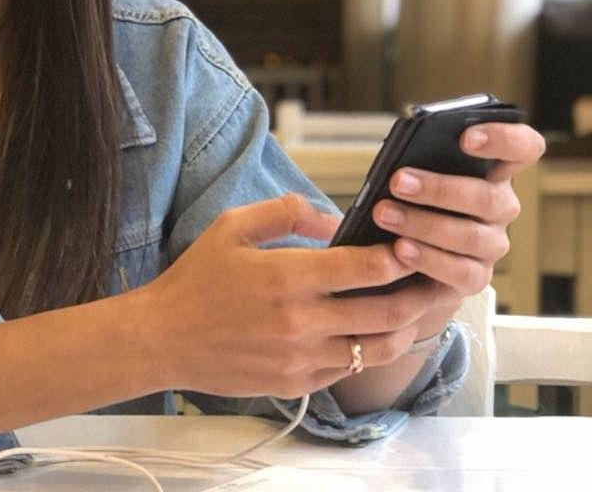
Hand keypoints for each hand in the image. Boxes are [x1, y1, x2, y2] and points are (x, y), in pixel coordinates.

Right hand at [141, 194, 452, 398]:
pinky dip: (365, 349)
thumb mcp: (232, 226)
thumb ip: (284, 213)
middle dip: (419, 294)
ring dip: (403, 328)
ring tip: (414, 309)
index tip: (408, 245)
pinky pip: (347, 368)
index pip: (363, 268)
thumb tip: (331, 217)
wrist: (163, 338)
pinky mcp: (297, 384)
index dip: (396, 256)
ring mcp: (300, 358)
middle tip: (434, 279)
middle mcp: (300, 322)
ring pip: (376, 347)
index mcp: (285, 277)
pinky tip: (370, 332)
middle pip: (385, 312)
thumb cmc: (196, 279)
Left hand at [372, 122, 545, 311]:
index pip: (522, 148)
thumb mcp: (411, 172)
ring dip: (424, 225)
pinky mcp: (475, 278)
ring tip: (384, 215)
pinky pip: (459, 272)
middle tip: (397, 181)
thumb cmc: (408, 196)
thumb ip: (414, 162)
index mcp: (492, 170)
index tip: (466, 137)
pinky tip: (398, 250)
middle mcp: (499, 208)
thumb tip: (398, 166)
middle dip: (439, 189)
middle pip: (487, 197)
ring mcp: (491, 245)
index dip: (503, 139)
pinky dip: (426, 260)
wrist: (396, 249)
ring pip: (471, 236)